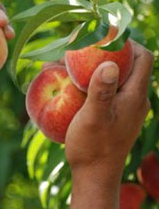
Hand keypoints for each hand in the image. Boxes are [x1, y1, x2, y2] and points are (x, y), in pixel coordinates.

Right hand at [65, 42, 152, 207]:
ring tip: (67, 66)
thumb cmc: (92, 147)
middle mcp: (134, 98)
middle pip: (128, 64)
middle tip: (81, 50)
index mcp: (134, 96)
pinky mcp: (115, 113)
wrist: (94, 174)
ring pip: (115, 76)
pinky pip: (107, 89)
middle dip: (106, 53)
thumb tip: (110, 65)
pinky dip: (91, 81)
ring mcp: (125, 106)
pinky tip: (70, 84)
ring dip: (94, 67)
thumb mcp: (93, 118)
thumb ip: (102, 91)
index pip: (143, 58)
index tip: (107, 37)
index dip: (129, 43)